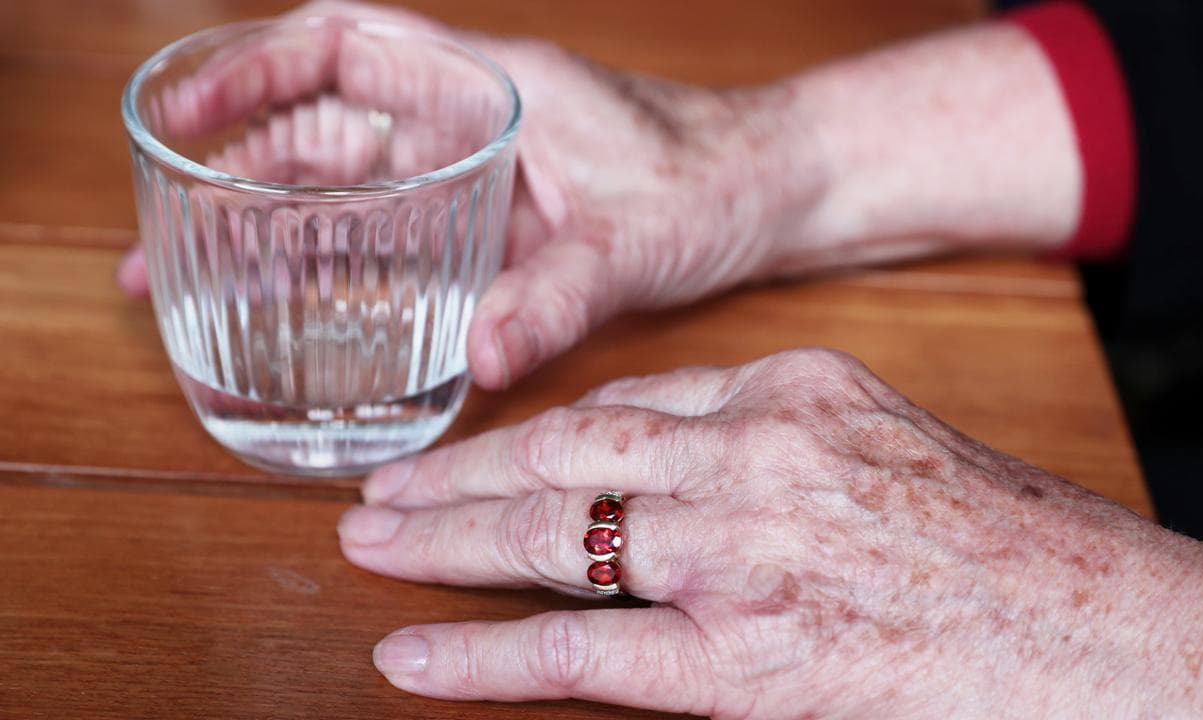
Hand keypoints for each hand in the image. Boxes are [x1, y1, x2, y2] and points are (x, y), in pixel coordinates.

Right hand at [116, 0, 824, 389]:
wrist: (774, 195)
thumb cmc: (717, 181)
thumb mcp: (636, 238)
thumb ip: (558, 295)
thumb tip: (479, 358)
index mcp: (492, 87)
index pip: (342, 44)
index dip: (251, 71)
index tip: (184, 114)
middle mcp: (474, 121)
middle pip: (327, 127)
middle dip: (238, 174)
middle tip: (166, 240)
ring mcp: (482, 174)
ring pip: (355, 187)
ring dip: (280, 228)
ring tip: (207, 286)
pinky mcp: (502, 225)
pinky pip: (402, 238)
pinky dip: (347, 267)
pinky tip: (307, 313)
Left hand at [337, 348, 1202, 716]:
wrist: (1112, 632)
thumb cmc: (1013, 547)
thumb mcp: (888, 447)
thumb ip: (778, 445)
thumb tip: (675, 473)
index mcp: (796, 390)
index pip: (630, 400)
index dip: (538, 428)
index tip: (483, 445)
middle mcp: (758, 454)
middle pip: (571, 449)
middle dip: (464, 469)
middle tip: (384, 486)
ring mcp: (747, 552)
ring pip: (557, 530)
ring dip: (449, 538)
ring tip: (371, 544)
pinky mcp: (752, 659)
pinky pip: (585, 650)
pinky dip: (484, 652)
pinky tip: (410, 652)